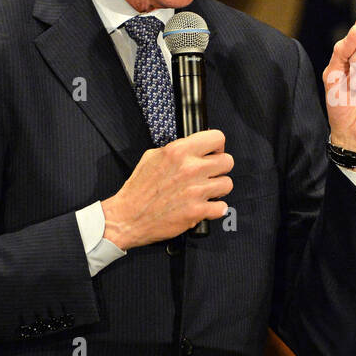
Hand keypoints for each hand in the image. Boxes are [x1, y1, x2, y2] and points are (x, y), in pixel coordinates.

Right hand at [101, 130, 232, 248]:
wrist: (127, 217)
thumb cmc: (138, 188)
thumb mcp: (152, 157)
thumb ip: (176, 150)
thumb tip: (196, 146)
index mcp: (179, 151)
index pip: (217, 137)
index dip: (218, 146)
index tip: (213, 154)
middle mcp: (190, 168)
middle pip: (228, 161)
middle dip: (220, 168)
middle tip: (209, 175)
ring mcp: (195, 190)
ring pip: (227, 184)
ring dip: (218, 189)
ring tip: (205, 192)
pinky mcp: (196, 212)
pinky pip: (222, 207)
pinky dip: (215, 209)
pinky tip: (204, 208)